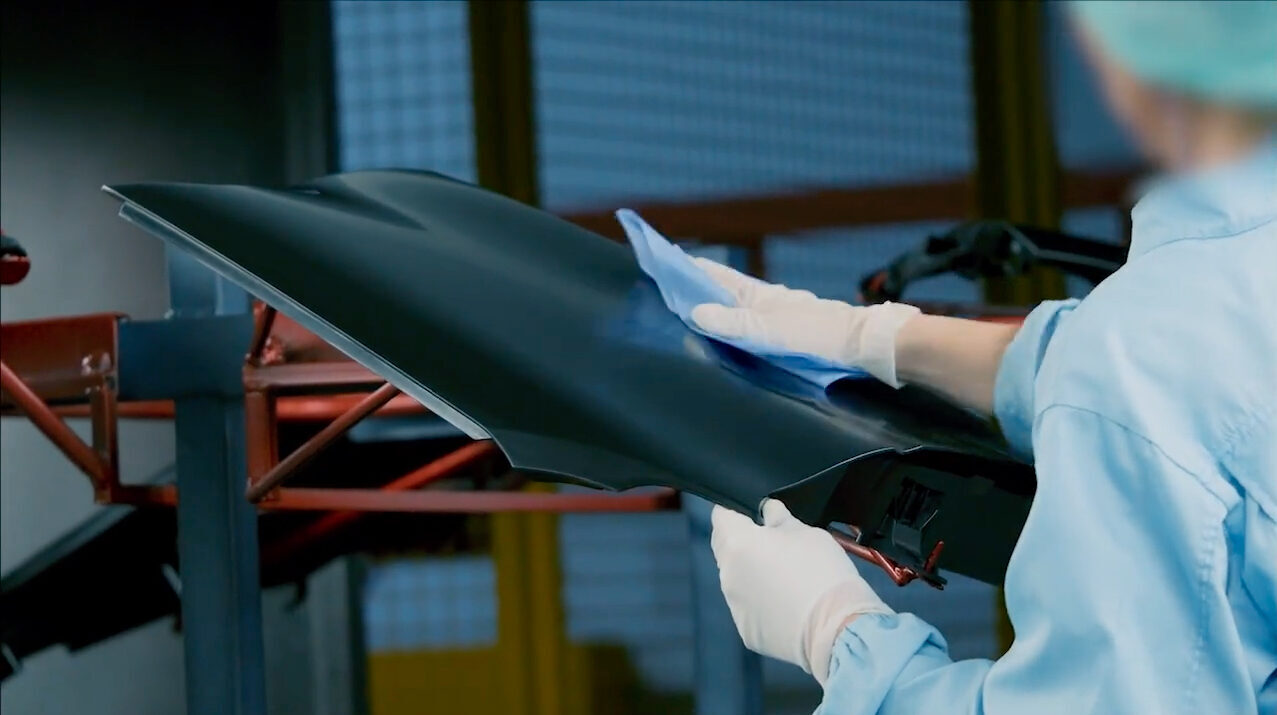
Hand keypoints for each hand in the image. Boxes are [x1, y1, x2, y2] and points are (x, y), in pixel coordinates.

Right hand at [689, 257, 920, 386]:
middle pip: (722, 291)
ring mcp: (777, 315)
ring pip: (736, 308)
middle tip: (669, 290)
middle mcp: (764, 301)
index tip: (664, 261)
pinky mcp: (788, 331)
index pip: (714, 276)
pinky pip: (750, 324)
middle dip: (697, 289)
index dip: (689, 269)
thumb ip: (733, 323)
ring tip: (691, 312)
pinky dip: (733, 324)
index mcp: (756, 294)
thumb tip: (695, 313)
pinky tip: (730, 334)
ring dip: (715, 307)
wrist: (862, 344)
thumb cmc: (817, 334)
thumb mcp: (769, 331)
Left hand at [711, 499, 890, 684]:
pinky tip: (788, 604)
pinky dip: (761, 603)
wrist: (837, 627)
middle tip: (773, 544)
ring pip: (736, 580)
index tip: (751, 514)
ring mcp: (735, 606)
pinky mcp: (747, 630)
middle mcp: (728, 575)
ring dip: (752, 574)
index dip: (735, 511)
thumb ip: (779, 518)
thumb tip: (768, 511)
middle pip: (725, 549)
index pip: (721, 516)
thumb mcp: (806, 532)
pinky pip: (748, 608)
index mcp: (738, 544)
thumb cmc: (822, 572)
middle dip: (742, 542)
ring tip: (785, 577)